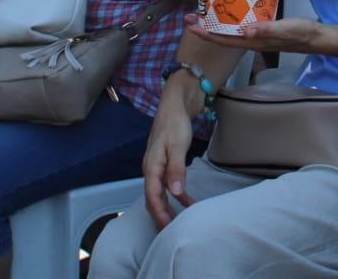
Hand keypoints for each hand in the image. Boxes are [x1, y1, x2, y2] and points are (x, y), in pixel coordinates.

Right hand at [142, 91, 197, 228]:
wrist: (174, 104)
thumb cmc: (175, 123)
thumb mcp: (177, 145)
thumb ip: (176, 169)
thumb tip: (175, 193)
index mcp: (151, 167)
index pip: (152, 197)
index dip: (159, 214)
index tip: (168, 228)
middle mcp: (151, 169)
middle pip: (153, 199)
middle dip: (161, 216)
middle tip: (172, 233)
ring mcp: (157, 167)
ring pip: (160, 194)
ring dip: (168, 208)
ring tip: (180, 222)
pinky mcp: (164, 163)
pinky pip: (166, 185)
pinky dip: (175, 195)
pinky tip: (186, 201)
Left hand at [185, 13, 326, 53]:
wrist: (315, 37)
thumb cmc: (300, 33)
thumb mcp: (285, 28)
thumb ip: (267, 30)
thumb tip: (246, 31)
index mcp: (253, 41)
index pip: (224, 39)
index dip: (206, 34)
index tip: (191, 25)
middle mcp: (252, 40)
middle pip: (223, 36)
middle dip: (205, 28)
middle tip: (190, 16)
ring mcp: (257, 36)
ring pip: (231, 32)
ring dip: (216, 24)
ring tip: (204, 13)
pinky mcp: (263, 29)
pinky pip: (241, 26)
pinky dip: (231, 20)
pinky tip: (231, 12)